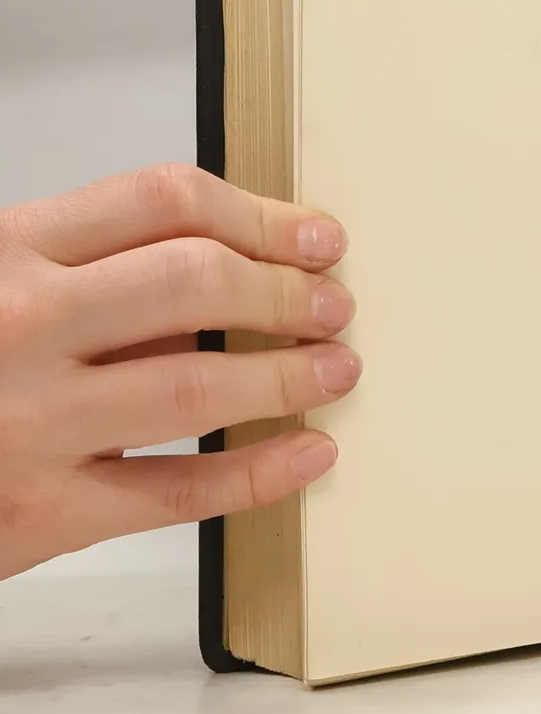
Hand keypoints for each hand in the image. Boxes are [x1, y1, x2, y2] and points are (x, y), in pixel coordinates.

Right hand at [0, 164, 360, 579]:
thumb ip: (91, 272)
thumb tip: (239, 265)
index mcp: (3, 252)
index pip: (162, 199)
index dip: (261, 215)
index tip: (316, 236)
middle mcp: (16, 326)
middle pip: (193, 281)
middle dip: (286, 291)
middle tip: (334, 305)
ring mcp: (28, 422)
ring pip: (198, 384)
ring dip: (289, 376)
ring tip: (335, 370)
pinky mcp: (38, 513)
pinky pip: (177, 492)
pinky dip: (260, 473)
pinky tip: (307, 452)